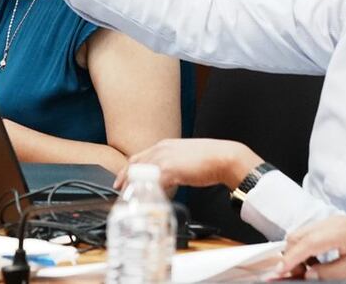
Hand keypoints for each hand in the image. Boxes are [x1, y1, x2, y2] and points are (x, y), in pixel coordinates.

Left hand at [114, 138, 262, 192]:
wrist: (223, 157)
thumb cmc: (209, 158)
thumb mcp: (185, 156)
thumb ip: (173, 163)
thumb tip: (167, 176)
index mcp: (163, 145)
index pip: (137, 158)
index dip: (127, 170)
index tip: (121, 181)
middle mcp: (160, 149)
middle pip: (134, 166)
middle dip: (125, 181)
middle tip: (122, 194)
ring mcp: (164, 158)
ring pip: (140, 175)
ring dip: (134, 189)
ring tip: (132, 201)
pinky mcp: (170, 169)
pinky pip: (152, 183)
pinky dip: (148, 193)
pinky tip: (148, 201)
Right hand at [278, 215, 345, 279]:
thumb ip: (329, 272)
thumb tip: (309, 274)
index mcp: (333, 233)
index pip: (303, 246)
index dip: (289, 260)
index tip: (279, 272)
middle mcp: (327, 223)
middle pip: (296, 236)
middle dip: (290, 255)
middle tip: (293, 274)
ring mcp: (329, 221)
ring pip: (301, 233)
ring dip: (297, 250)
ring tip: (306, 269)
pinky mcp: (332, 223)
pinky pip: (310, 232)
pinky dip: (306, 245)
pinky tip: (315, 260)